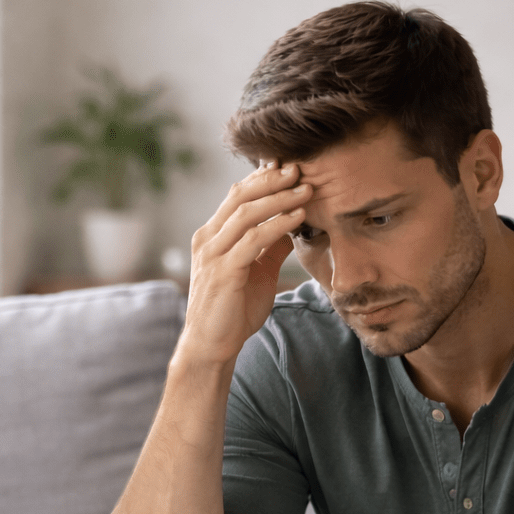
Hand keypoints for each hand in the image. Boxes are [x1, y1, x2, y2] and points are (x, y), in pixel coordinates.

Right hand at [183, 161, 311, 364]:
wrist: (211, 346)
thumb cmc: (233, 311)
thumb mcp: (256, 272)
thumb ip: (270, 246)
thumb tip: (292, 223)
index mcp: (211, 237)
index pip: (237, 196)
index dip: (263, 179)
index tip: (290, 168)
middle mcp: (207, 240)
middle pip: (240, 196)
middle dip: (272, 180)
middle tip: (301, 169)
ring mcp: (212, 255)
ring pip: (246, 214)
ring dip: (279, 198)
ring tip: (306, 190)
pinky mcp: (224, 272)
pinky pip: (253, 240)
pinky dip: (278, 225)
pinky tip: (298, 218)